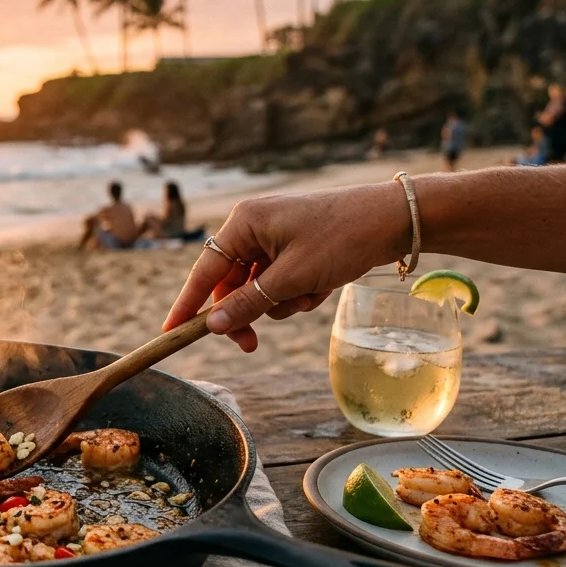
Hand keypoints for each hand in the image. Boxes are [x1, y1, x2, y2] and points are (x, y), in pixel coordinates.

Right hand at [162, 182, 410, 351]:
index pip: (204, 270)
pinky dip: (298, 292)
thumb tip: (214, 326)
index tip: (171, 332)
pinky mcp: (295, 247)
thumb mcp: (292, 278)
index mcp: (244, 222)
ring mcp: (275, 236)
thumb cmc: (342, 239)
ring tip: (311, 294)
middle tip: (251, 346)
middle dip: (247, 311)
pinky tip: (322, 285)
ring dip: (281, 301)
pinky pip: (281, 281)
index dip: (187, 304)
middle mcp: (254, 226)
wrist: (394, 220)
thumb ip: (249, 303)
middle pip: (231, 283)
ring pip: (259, 287)